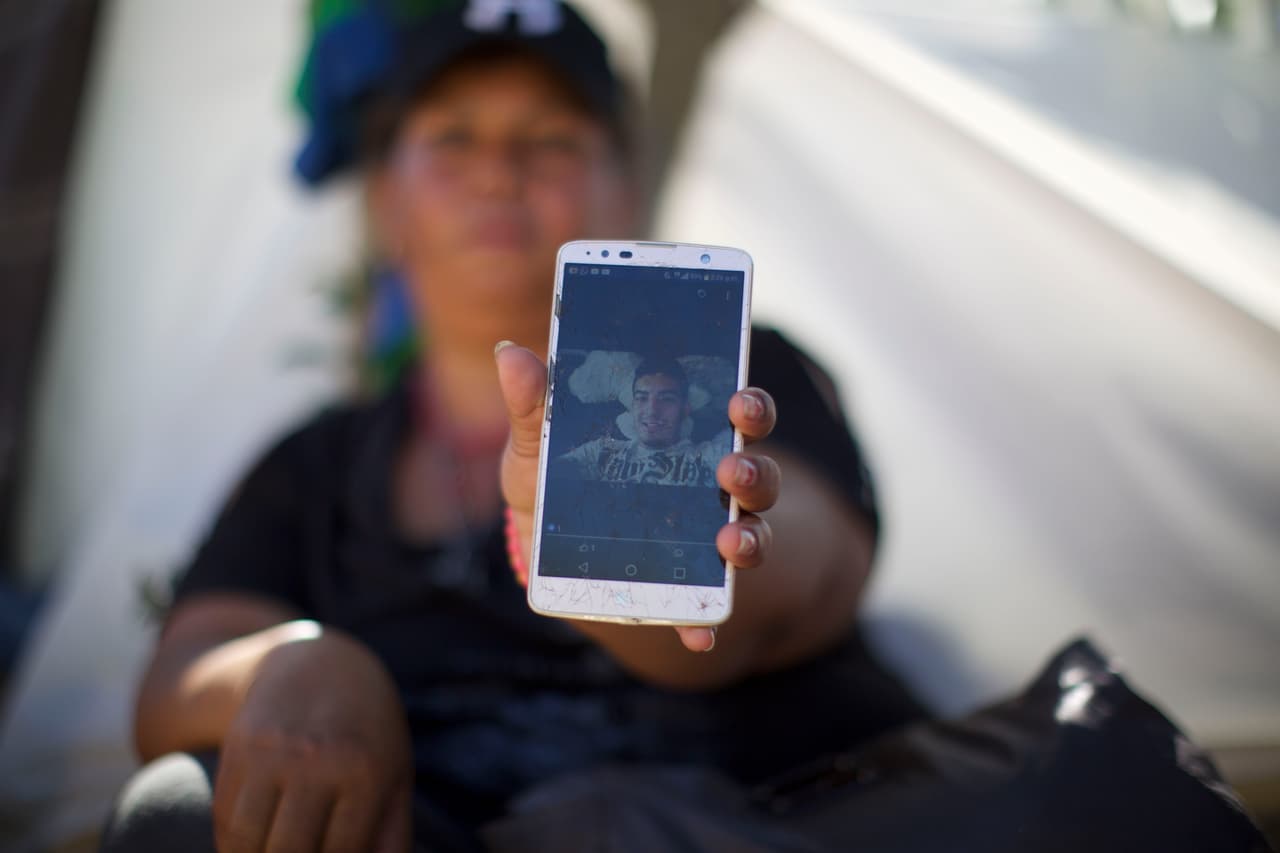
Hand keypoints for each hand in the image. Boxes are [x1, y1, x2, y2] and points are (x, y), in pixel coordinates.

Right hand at [212, 627, 411, 852]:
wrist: (319, 663)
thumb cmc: (366, 733)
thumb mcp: (394, 775)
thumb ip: (392, 837)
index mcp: (366, 772)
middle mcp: (318, 759)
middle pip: (290, 852)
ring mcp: (273, 751)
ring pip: (249, 842)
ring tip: (276, 852)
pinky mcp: (239, 746)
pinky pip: (225, 818)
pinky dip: (233, 846)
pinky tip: (250, 848)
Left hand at [495, 341, 779, 652]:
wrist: (542, 545)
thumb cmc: (552, 476)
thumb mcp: (539, 441)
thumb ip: (532, 401)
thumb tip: (510, 354)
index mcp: (689, 436)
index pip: (740, 414)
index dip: (751, 407)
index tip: (739, 401)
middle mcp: (712, 487)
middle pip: (757, 475)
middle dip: (752, 472)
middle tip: (730, 470)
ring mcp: (707, 538)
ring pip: (750, 534)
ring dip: (748, 539)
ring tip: (728, 542)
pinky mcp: (686, 588)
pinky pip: (706, 608)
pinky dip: (706, 623)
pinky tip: (698, 635)